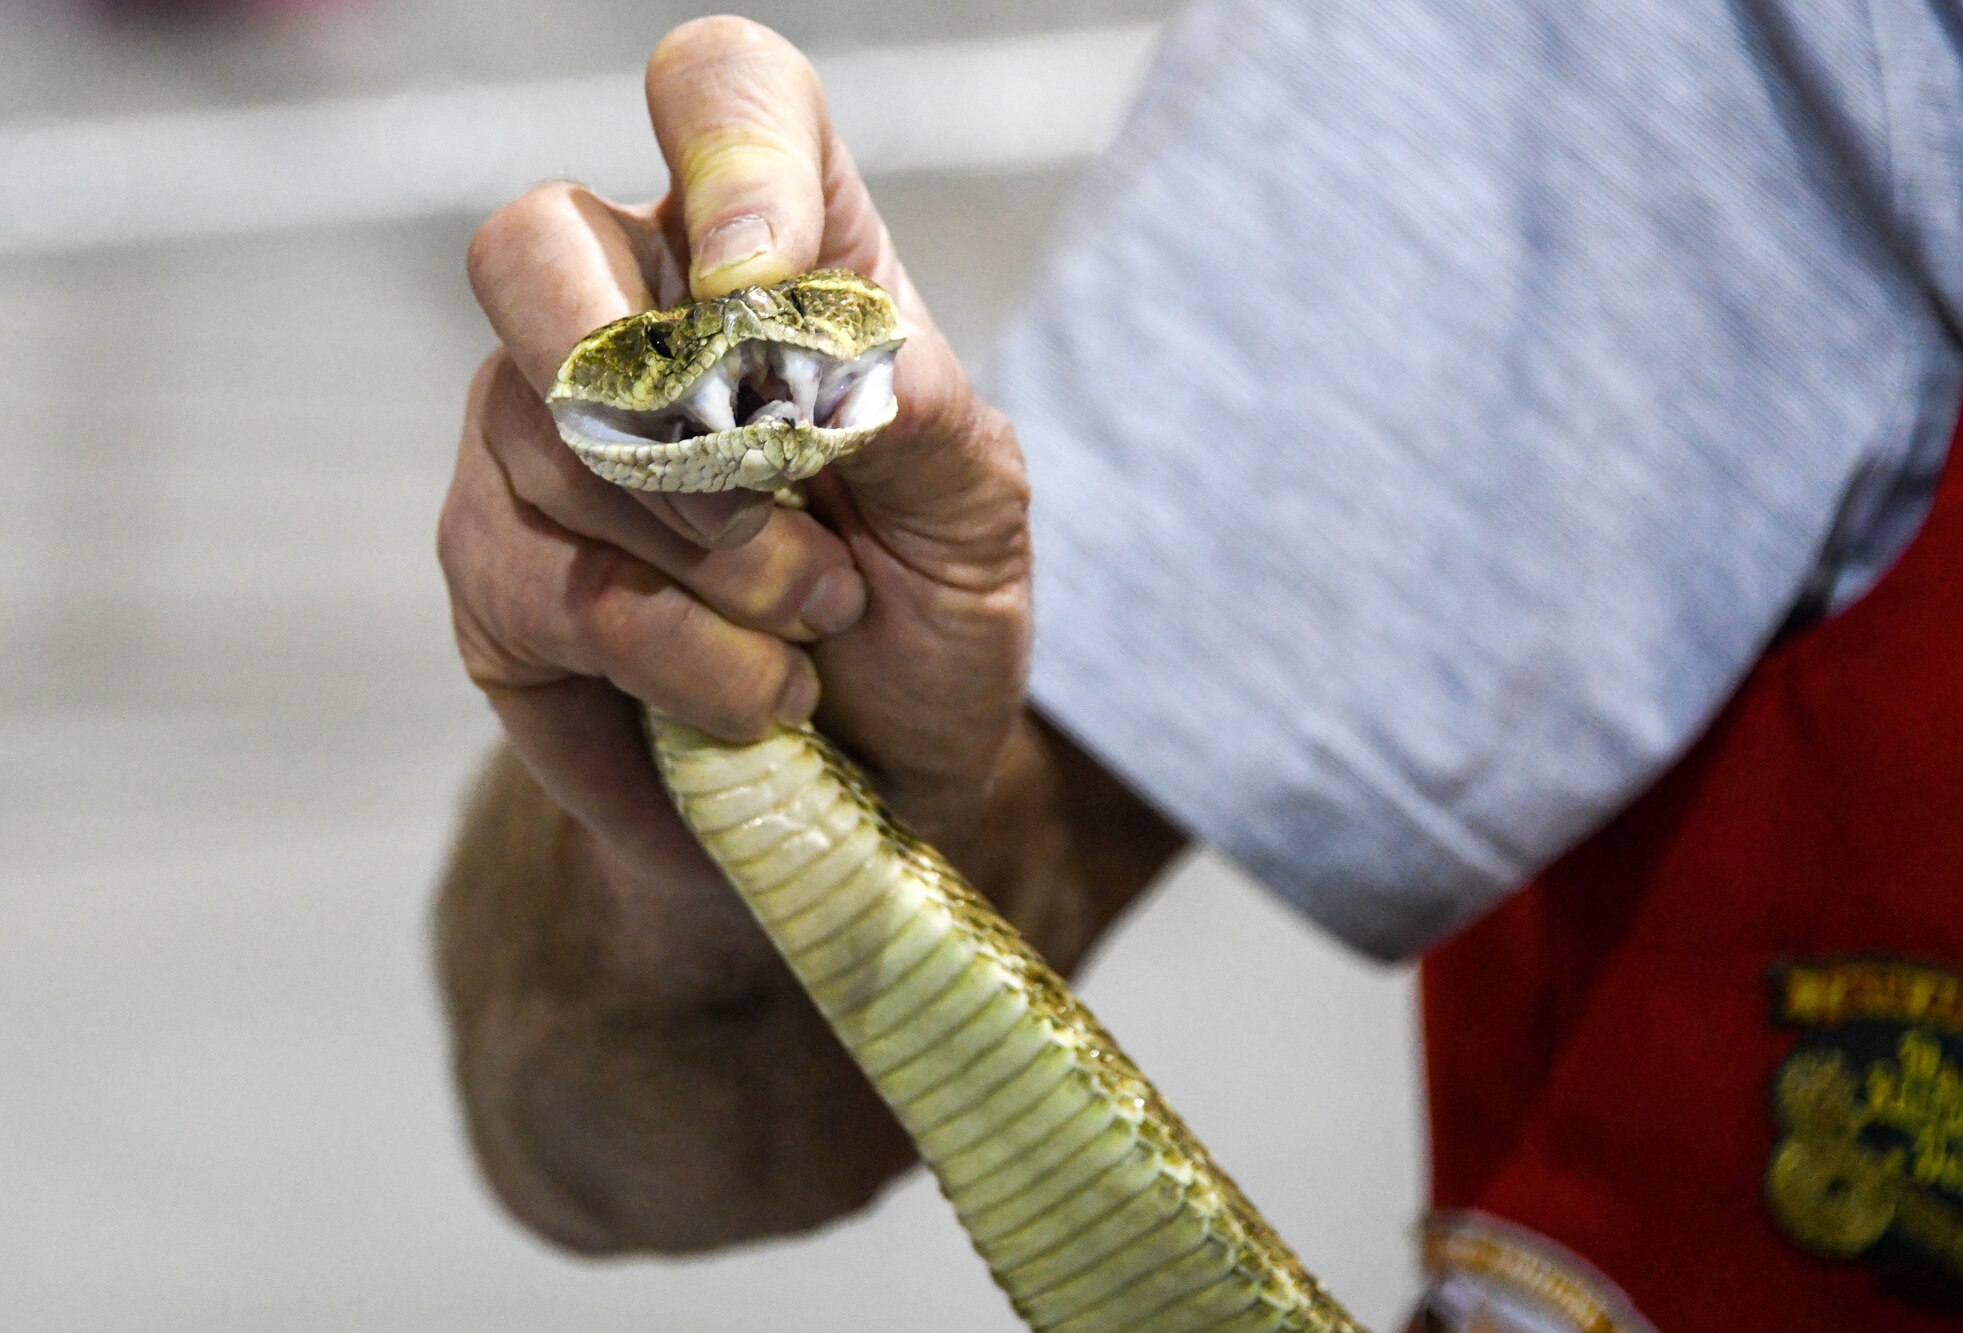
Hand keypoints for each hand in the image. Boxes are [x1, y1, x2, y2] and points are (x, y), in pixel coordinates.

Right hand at [435, 17, 1035, 1251]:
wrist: (869, 789)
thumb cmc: (927, 619)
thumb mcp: (977, 509)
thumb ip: (916, 404)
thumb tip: (801, 351)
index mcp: (765, 260)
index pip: (719, 95)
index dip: (727, 149)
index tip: (766, 289)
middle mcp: (623, 319)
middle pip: (530, 243)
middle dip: (643, 380)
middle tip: (767, 488)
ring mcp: (531, 442)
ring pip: (556, 447)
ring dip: (725, 569)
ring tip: (818, 627)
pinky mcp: (492, 576)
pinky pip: (555, 593)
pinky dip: (690, 661)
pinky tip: (762, 695)